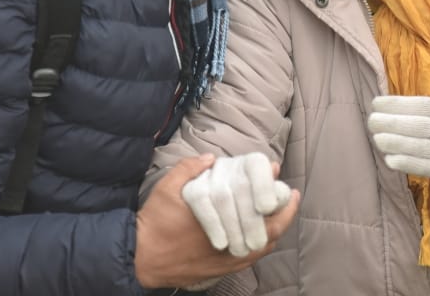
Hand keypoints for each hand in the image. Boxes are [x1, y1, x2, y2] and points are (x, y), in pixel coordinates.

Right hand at [134, 155, 300, 289]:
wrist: (139, 259)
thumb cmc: (155, 223)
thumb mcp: (167, 189)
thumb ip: (188, 169)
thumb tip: (211, 158)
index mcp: (220, 220)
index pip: (259, 211)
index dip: (276, 198)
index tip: (284, 185)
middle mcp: (229, 244)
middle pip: (270, 232)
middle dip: (284, 214)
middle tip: (290, 198)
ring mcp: (227, 260)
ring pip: (263, 247)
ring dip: (274, 229)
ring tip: (281, 213)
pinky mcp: (221, 270)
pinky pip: (251, 259)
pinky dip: (261, 244)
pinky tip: (263, 233)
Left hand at [368, 51, 429, 188]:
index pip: (418, 105)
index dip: (395, 104)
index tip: (376, 103)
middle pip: (411, 126)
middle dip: (387, 123)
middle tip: (370, 120)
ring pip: (413, 148)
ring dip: (391, 143)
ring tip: (375, 138)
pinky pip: (423, 167)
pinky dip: (406, 164)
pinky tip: (390, 160)